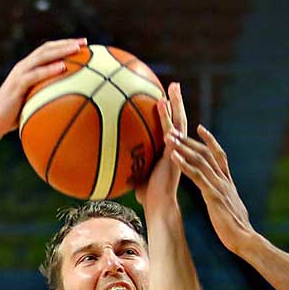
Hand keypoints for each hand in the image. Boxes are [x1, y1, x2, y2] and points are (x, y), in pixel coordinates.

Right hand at [0, 38, 86, 140]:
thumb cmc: (14, 116)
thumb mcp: (33, 103)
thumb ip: (46, 97)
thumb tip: (68, 104)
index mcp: (27, 68)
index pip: (47, 51)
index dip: (64, 45)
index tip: (83, 44)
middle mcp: (23, 67)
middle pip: (47, 49)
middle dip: (67, 44)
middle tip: (85, 42)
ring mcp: (20, 74)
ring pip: (42, 56)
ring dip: (61, 51)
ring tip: (77, 49)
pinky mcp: (17, 84)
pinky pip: (36, 74)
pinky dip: (50, 69)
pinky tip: (63, 67)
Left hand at [135, 82, 186, 209]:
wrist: (159, 204)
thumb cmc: (148, 195)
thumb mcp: (136, 175)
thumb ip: (128, 166)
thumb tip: (110, 163)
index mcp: (169, 150)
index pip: (172, 128)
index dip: (172, 114)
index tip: (167, 99)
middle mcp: (176, 148)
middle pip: (179, 120)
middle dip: (177, 102)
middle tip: (175, 85)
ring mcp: (177, 150)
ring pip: (178, 122)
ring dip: (175, 104)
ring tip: (173, 87)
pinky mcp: (173, 154)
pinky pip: (170, 131)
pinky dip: (165, 117)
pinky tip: (160, 103)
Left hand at [168, 125, 258, 255]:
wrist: (245, 239)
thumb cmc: (236, 230)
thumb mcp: (230, 209)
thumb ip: (225, 200)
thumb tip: (224, 200)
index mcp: (228, 183)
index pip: (219, 155)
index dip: (209, 141)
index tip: (199, 128)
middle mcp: (224, 180)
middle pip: (206, 154)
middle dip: (189, 140)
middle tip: (174, 129)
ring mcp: (219, 186)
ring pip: (200, 160)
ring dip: (183, 147)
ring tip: (169, 137)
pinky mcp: (213, 195)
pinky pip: (197, 176)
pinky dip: (184, 164)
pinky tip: (173, 156)